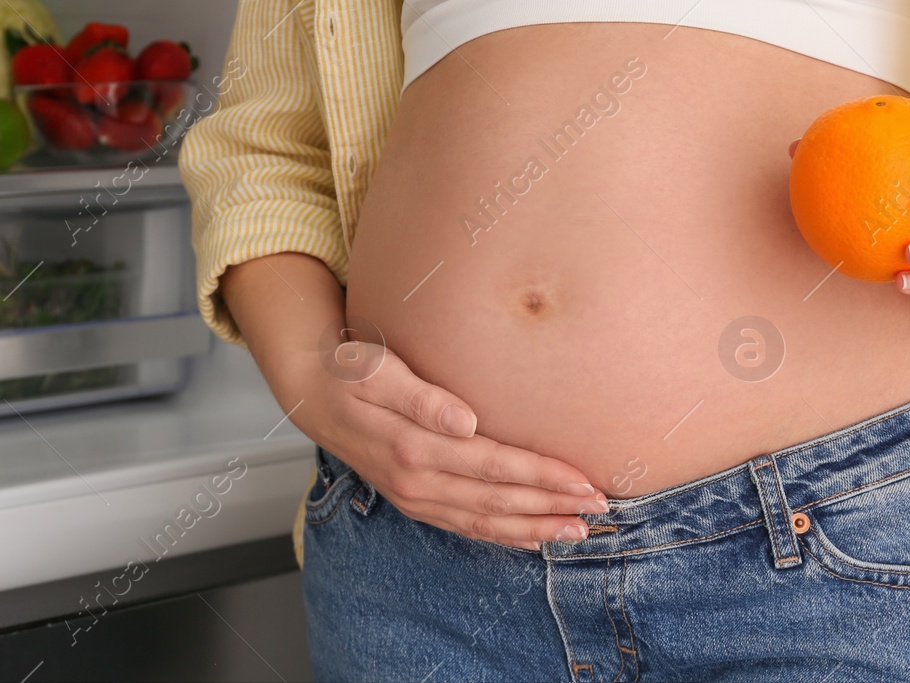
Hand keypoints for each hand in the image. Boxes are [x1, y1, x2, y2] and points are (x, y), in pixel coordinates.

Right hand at [286, 340, 608, 550]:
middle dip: (552, 505)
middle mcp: (417, 482)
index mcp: (415, 448)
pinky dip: (503, 535)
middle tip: (599, 506)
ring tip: (578, 529)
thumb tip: (466, 420)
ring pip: (485, 522)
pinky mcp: (415, 501)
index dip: (542, 476)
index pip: (495, 466)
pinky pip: (466, 527)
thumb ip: (423, 397)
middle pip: (498, 501)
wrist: (311, 395)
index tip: (583, 479)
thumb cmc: (350, 373)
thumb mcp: (379, 372)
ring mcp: (415, 497)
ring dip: (534, 528)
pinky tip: (532, 537)